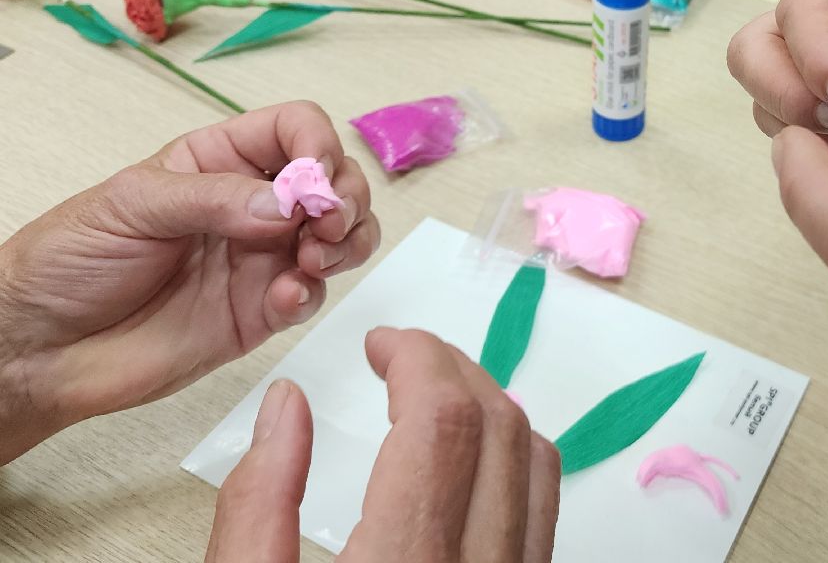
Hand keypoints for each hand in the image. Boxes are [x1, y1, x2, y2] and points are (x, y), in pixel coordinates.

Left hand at [0, 102, 378, 462]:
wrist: (41, 348)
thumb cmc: (71, 261)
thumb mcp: (132, 205)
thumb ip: (213, 198)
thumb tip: (288, 201)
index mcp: (219, 160)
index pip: (294, 128)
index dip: (316, 143)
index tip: (314, 176)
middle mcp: (252, 203)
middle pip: (334, 178)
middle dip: (345, 196)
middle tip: (325, 223)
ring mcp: (262, 257)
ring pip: (342, 234)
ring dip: (348, 240)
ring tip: (316, 259)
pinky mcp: (262, 311)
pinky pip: (314, 294)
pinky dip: (314, 292)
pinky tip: (284, 297)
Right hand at [206, 328, 560, 562]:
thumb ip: (256, 507)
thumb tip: (286, 404)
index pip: (443, 422)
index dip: (416, 359)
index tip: (381, 344)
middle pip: (500, 428)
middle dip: (451, 370)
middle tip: (401, 357)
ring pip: (536, 465)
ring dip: (490, 409)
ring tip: (432, 394)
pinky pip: (543, 511)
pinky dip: (514, 461)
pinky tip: (466, 459)